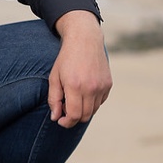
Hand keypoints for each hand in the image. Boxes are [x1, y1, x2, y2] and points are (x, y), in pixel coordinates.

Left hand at [49, 10, 112, 127]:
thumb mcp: (54, 77)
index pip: (74, 115)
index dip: (66, 122)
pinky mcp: (108, 84)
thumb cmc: (66, 59)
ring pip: (93, 110)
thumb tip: (56, 117)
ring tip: (74, 99)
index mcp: (75, 86)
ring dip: (83, 110)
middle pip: (85, 116)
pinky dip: (92, 102)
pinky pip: (100, 102)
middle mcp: (91, 88)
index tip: (61, 120)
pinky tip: (84, 92)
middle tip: (65, 111)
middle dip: (74, 118)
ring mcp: (102, 86)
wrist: (85, 40)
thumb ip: (54, 99)